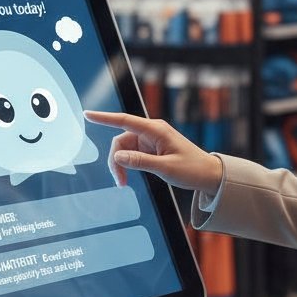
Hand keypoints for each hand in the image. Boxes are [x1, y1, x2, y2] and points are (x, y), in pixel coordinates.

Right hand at [85, 111, 222, 192]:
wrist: (208, 175)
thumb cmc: (192, 169)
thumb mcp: (166, 168)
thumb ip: (140, 161)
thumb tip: (118, 156)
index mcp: (156, 130)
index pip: (125, 121)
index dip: (104, 118)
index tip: (88, 114)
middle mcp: (152, 132)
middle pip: (120, 140)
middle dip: (115, 159)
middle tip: (120, 181)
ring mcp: (150, 140)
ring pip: (124, 148)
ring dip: (120, 165)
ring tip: (123, 182)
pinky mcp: (151, 149)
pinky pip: (131, 154)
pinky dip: (126, 165)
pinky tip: (127, 176)